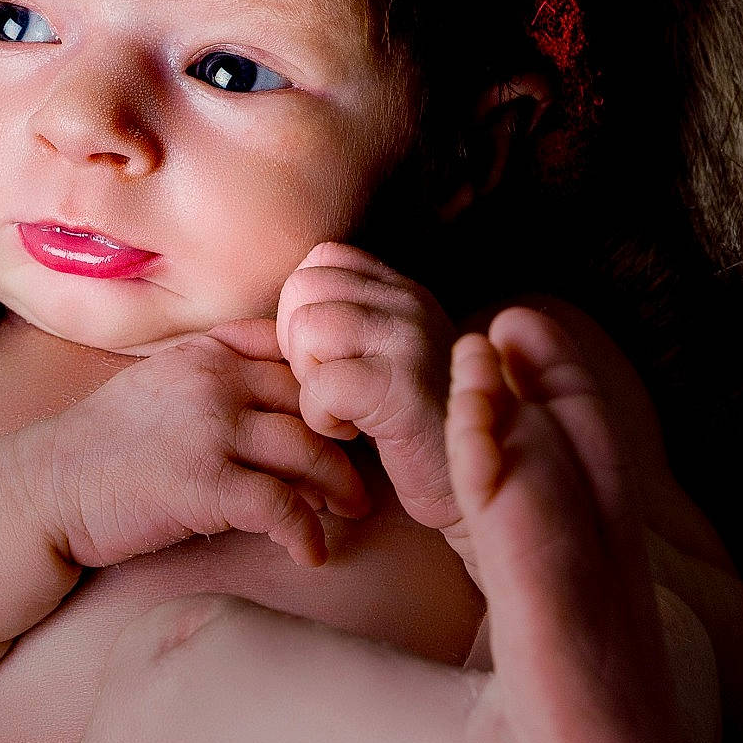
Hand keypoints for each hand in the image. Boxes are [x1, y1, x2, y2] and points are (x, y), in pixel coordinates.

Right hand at [20, 318, 369, 570]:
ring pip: (308, 450)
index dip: (330, 388)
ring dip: (339, 488)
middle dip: (346, 441)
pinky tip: (311, 554)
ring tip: (350, 514)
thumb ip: (217, 380)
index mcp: (206, 351)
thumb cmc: (106, 446)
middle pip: (312, 403)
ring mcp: (209, 429)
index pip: (293, 354)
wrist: (45, 489)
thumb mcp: (161, 386)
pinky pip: (281, 506)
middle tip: (362, 476)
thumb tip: (284, 407)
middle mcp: (213, 380)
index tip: (347, 421)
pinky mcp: (203, 484)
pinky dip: (306, 532)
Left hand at [275, 243, 466, 556]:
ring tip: (343, 407)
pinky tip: (353, 433)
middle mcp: (411, 303)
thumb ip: (345, 325)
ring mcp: (411, 341)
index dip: (303, 308)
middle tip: (330, 387)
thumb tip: (268, 320)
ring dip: (307, 378)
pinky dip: (320, 417)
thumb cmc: (415, 432)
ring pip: (307, 327)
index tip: (327, 357)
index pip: (322, 260)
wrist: (474, 483)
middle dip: (295, 342)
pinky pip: (321, 384)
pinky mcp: (402, 389)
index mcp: (405, 291)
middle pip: (304, 286)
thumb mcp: (386, 359)